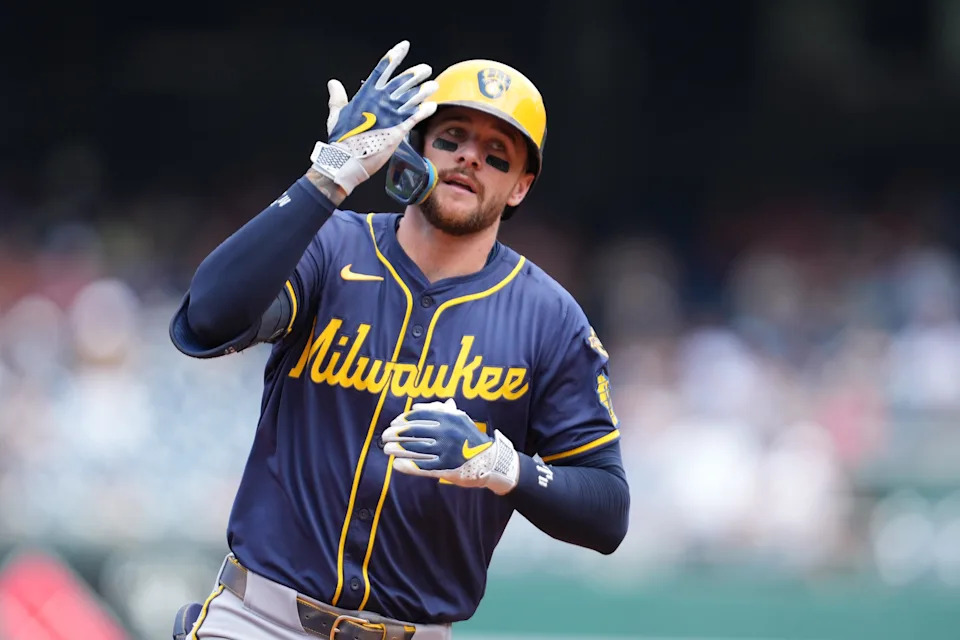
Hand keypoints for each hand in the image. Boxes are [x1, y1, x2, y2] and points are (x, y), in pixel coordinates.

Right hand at [310, 40, 437, 196]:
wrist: (345, 160)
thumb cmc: (340, 139)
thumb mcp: (336, 114)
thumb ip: (338, 97)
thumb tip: (333, 83)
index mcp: (365, 95)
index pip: (382, 70)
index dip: (394, 57)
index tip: (404, 47)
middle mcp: (380, 102)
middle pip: (401, 82)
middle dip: (414, 74)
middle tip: (425, 69)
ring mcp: (390, 116)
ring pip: (411, 98)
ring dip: (423, 91)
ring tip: (433, 85)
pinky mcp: (398, 131)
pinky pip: (415, 117)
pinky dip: (424, 110)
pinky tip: (432, 106)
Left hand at [382, 399, 519, 494]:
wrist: (491, 459)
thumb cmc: (470, 437)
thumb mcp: (460, 418)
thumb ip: (439, 410)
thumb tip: (415, 407)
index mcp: (449, 418)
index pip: (419, 417)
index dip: (402, 420)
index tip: (393, 423)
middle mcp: (447, 433)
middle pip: (414, 433)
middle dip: (395, 435)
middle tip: (384, 437)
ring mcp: (447, 451)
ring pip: (415, 450)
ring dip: (397, 450)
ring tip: (387, 450)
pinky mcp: (447, 469)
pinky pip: (422, 467)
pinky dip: (407, 466)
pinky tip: (396, 465)